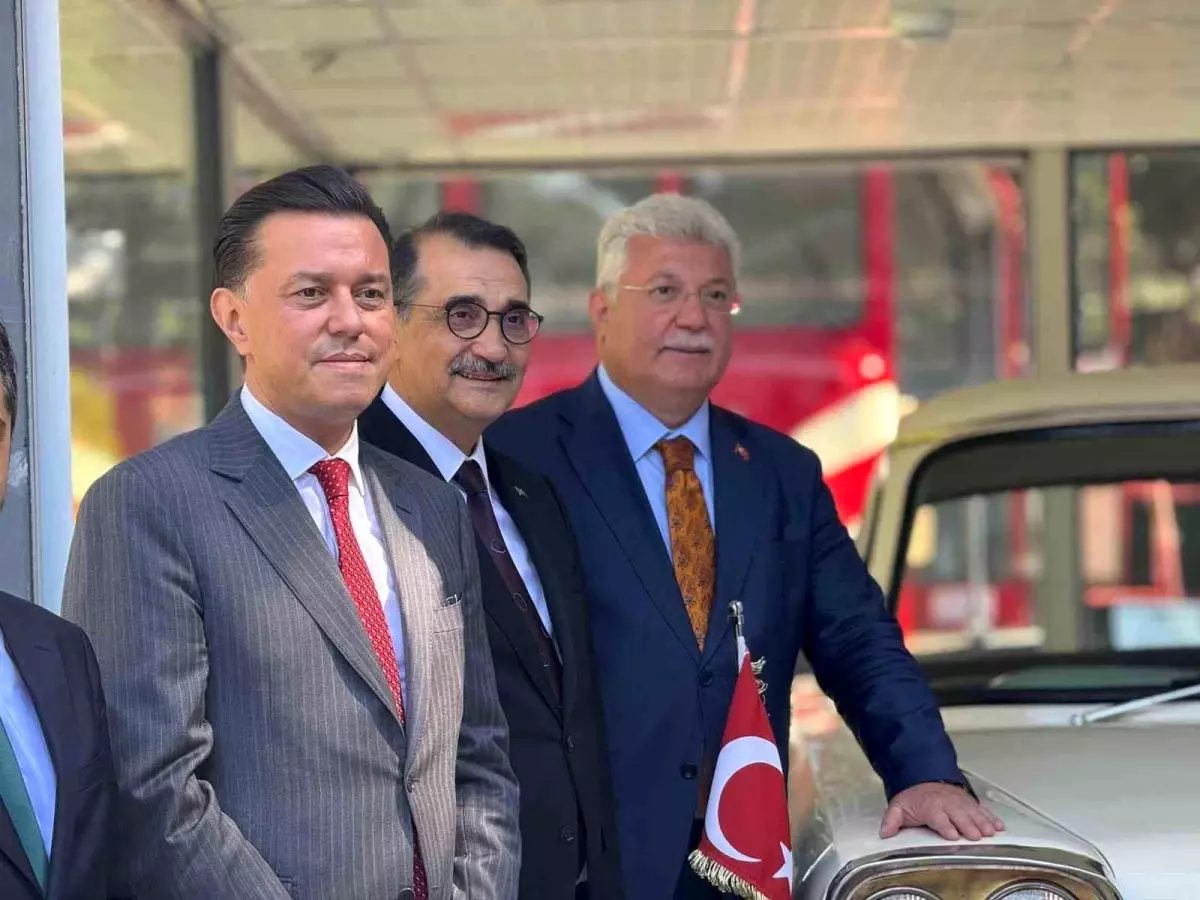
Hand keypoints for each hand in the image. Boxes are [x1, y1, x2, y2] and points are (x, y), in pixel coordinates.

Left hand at [879, 782, 1004, 840]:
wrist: (923, 777)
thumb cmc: (914, 797)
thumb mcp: (899, 807)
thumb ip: (892, 821)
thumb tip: (885, 833)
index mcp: (930, 807)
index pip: (939, 817)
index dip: (945, 826)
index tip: (952, 835)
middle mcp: (947, 803)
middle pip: (959, 815)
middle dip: (967, 825)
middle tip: (976, 836)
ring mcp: (960, 802)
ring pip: (973, 812)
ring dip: (983, 822)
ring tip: (990, 832)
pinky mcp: (970, 802)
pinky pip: (982, 809)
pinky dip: (992, 817)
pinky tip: (999, 826)